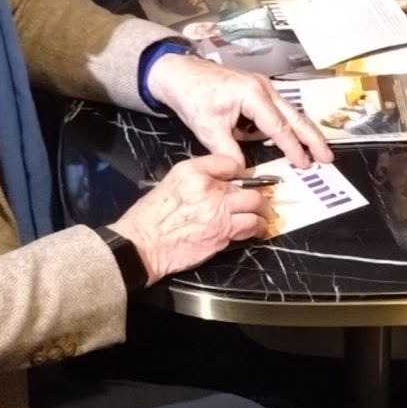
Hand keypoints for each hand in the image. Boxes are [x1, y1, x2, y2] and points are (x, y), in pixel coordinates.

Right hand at [107, 153, 266, 277]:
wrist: (143, 244)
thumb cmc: (151, 216)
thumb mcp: (170, 182)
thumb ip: (197, 176)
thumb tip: (221, 180)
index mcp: (194, 172)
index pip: (230, 162)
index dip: (240, 172)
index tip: (243, 180)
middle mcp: (210, 189)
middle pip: (251, 188)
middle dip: (260, 196)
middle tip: (262, 201)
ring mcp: (220, 213)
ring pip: (256, 208)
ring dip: (263, 214)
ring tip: (263, 217)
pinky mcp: (224, 234)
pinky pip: (250, 228)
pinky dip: (256, 229)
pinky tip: (254, 230)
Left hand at [144, 51, 333, 167]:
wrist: (179, 73)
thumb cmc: (193, 97)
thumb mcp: (209, 130)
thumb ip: (229, 153)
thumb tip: (245, 173)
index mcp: (253, 95)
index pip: (279, 127)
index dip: (294, 148)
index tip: (305, 165)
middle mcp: (264, 88)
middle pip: (295, 116)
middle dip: (313, 138)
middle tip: (328, 158)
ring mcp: (262, 87)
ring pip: (290, 112)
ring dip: (302, 132)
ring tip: (315, 151)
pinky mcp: (257, 90)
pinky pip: (277, 110)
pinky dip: (286, 125)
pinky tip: (290, 140)